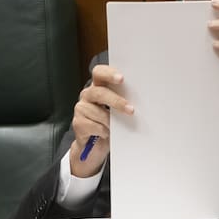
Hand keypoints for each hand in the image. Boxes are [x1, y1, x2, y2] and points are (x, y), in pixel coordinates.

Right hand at [69, 63, 132, 177]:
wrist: (96, 145)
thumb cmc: (111, 124)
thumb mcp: (119, 111)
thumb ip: (125, 102)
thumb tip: (140, 102)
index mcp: (99, 86)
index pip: (99, 73)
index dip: (109, 74)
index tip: (122, 79)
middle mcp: (88, 95)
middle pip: (99, 92)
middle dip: (116, 101)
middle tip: (130, 110)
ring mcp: (81, 108)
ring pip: (99, 113)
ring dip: (111, 122)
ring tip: (117, 128)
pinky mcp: (78, 123)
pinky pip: (95, 126)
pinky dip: (104, 131)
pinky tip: (106, 133)